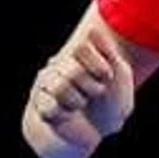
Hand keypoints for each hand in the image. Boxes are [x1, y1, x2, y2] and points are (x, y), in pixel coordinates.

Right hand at [28, 29, 134, 154]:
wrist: (99, 129)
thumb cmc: (112, 98)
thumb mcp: (118, 72)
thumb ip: (107, 50)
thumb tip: (91, 28)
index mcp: (74, 56)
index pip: (81, 47)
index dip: (99, 66)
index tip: (107, 76)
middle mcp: (56, 67)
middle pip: (73, 70)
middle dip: (93, 87)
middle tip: (96, 93)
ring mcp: (44, 86)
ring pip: (60, 88)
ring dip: (79, 101)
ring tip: (81, 104)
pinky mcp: (40, 106)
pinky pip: (51, 107)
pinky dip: (66, 115)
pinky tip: (69, 115)